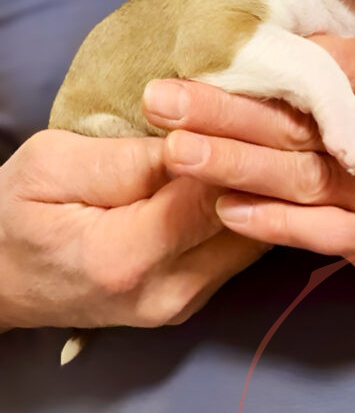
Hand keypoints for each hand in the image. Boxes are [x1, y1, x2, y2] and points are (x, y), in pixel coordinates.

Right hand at [0, 131, 267, 330]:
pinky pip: (241, 249)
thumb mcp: (52, 165)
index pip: (209, 197)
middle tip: (270, 117)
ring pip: (256, 237)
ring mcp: (184, 304)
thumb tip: (196, 144)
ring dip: (262, 188)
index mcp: (124, 258)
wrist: (0, 280)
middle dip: (261, 166)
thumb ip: (126, 160)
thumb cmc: (15, 213)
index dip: (233, 149)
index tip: (245, 107)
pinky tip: (246, 171)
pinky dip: (251, 209)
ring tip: (264, 138)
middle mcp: (167, 293)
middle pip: (248, 222)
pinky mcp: (194, 301)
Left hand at [143, 37, 354, 314]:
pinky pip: (318, 232)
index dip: (274, 61)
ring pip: (300, 173)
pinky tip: (224, 209)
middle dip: (226, 107)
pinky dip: (271, 222)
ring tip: (174, 149)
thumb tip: (313, 52)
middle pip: (302, 117)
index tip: (217, 54)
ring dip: (233, 162)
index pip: (337, 63)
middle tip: (161, 97)